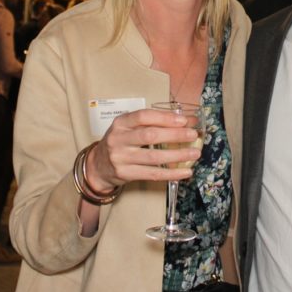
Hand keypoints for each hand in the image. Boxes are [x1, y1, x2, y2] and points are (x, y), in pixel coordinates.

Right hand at [85, 108, 199, 190]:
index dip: (165, 118)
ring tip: (194, 153)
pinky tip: (185, 171)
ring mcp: (121, 158)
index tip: (183, 120)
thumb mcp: (128, 127)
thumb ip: (152, 123)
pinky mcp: (126, 174)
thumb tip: (186, 121)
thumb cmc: (120, 142)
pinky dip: (171, 173)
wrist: (97, 165)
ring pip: (153, 157)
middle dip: (175, 135)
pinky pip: (152, 174)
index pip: (143, 116)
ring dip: (177, 155)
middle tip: (193, 135)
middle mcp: (118, 139)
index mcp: (120, 123)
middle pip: (150, 136)